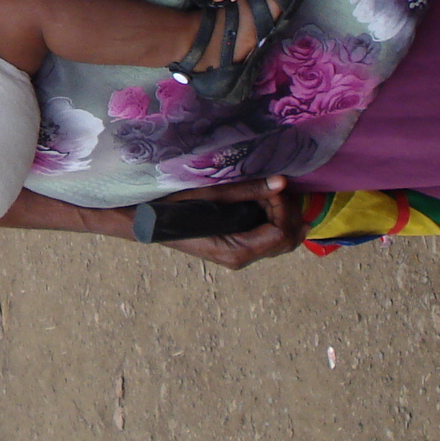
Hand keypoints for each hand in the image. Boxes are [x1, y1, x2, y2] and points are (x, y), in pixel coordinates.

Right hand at [151, 176, 303, 269]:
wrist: (149, 222)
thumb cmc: (176, 207)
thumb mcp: (212, 195)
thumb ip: (248, 190)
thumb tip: (282, 182)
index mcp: (237, 250)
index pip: (280, 234)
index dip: (284, 209)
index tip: (275, 186)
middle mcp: (242, 258)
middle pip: (286, 242)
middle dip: (290, 213)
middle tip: (279, 187)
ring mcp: (240, 255)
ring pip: (280, 242)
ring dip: (284, 217)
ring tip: (274, 192)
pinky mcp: (237, 247)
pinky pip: (268, 239)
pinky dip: (276, 221)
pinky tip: (270, 203)